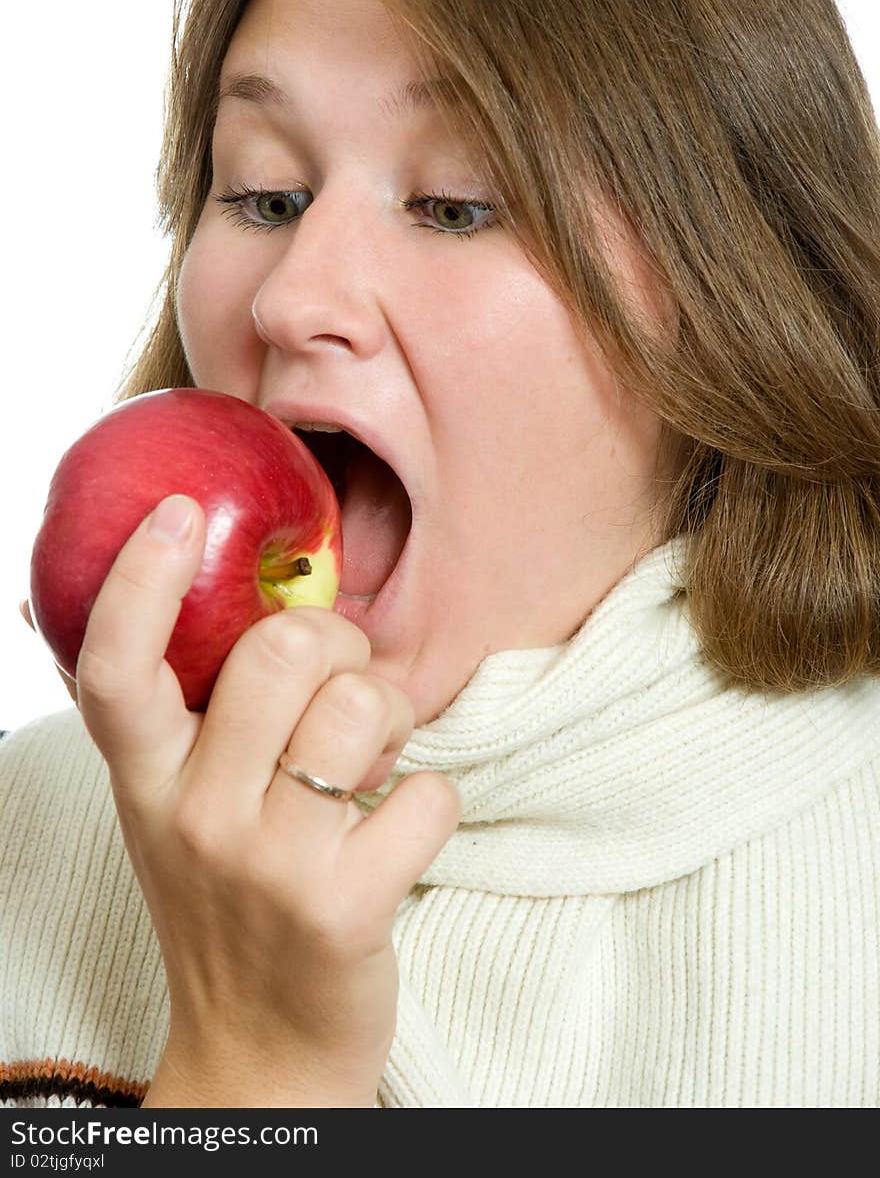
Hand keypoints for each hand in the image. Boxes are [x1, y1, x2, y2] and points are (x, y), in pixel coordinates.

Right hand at [34, 493, 460, 1106]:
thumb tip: (107, 599)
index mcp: (147, 780)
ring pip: (365, 706)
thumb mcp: (173, 809)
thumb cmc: (227, 902)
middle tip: (346, 681)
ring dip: (393, 718)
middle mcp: (196, 815)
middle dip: (339, 644)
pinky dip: (430, 798)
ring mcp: (269, 863)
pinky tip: (397, 830)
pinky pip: (427, 789)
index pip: (118, 664)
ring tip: (373, 761)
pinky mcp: (345, 906)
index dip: (142, 579)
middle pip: (280, 653)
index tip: (182, 513)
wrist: (261, 1050)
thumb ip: (173, 718)